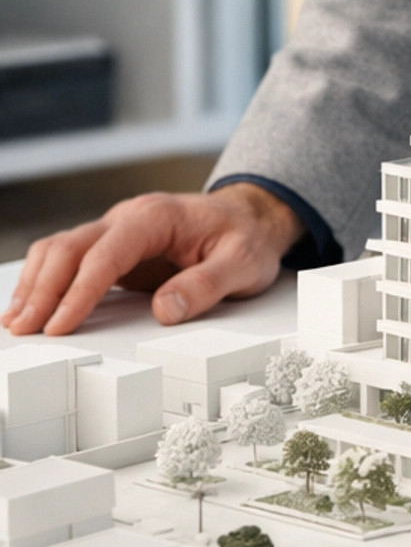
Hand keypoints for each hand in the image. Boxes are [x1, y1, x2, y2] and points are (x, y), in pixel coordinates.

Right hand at [0, 184, 302, 337]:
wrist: (250, 218)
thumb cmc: (246, 238)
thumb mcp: (243, 263)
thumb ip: (207, 285)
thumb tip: (165, 310)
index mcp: (156, 217)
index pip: (106, 253)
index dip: (79, 291)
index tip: (60, 325)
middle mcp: (128, 218)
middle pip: (70, 247)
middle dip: (43, 289)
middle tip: (24, 329)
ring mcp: (117, 231)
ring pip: (61, 249)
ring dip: (36, 284)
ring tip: (17, 322)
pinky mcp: (113, 248)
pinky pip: (70, 259)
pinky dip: (46, 280)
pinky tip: (33, 306)